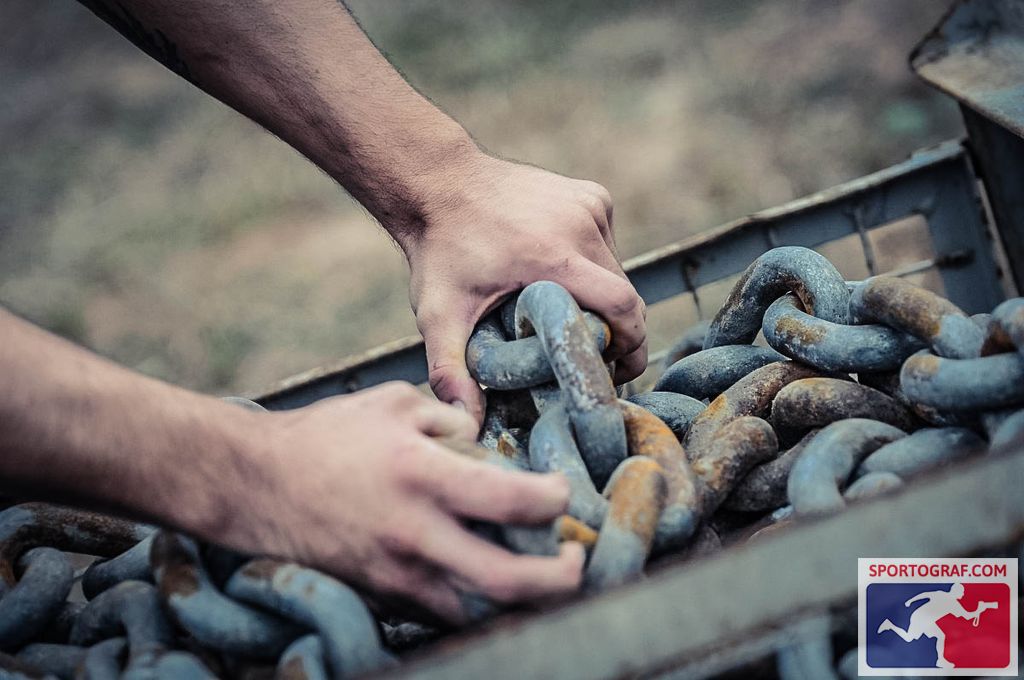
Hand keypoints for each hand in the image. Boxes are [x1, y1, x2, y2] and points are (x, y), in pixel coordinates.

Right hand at [223, 382, 583, 623]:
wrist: (255, 484)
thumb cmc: (326, 436)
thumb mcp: (392, 404)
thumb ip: (450, 419)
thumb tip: (487, 442)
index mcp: (422, 476)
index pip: (512, 500)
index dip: (554, 501)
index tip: (562, 493)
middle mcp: (415, 533)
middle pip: (506, 580)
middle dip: (558, 580)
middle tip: (575, 563)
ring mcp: (397, 572)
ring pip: (477, 610)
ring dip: (519, 600)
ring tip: (539, 577)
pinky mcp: (381, 593)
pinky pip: (442, 611)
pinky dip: (473, 603)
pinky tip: (486, 581)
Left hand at [399, 153, 647, 422]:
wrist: (438, 181)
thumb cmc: (439, 251)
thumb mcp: (439, 315)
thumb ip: (450, 372)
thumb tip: (464, 425)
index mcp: (554, 256)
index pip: (622, 307)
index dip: (631, 345)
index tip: (620, 372)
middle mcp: (581, 224)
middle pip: (623, 293)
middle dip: (613, 328)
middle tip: (587, 354)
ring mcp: (589, 205)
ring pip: (616, 269)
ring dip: (600, 297)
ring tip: (564, 314)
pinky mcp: (591, 195)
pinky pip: (606, 244)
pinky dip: (592, 266)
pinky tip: (557, 273)